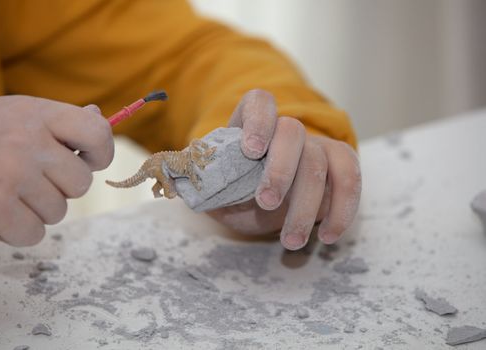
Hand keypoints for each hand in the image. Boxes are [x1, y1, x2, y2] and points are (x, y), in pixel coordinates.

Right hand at [0, 96, 113, 245]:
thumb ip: (57, 121)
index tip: (88, 161)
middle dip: (60, 188)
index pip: (97, 133)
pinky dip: (18, 231)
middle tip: (29, 180)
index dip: (101, 153)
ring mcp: (11, 174)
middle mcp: (27, 141)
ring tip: (5, 192)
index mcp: (36, 114)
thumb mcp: (14, 115)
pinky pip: (35, 234)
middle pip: (81, 183)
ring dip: (36, 210)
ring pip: (59, 212)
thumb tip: (97, 118)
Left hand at [208, 89, 361, 249]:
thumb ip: (203, 185)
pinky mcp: (340, 165)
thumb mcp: (215, 189)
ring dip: (307, 204)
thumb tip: (179, 189)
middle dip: (281, 169)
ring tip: (291, 241)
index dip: (258, 121)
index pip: (260, 103)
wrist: (266, 203)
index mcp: (252, 125)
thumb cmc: (237, 192)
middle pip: (293, 132)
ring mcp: (317, 145)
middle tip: (266, 202)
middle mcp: (287, 130)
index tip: (251, 150)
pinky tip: (328, 237)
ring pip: (321, 162)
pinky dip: (343, 210)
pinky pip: (350, 179)